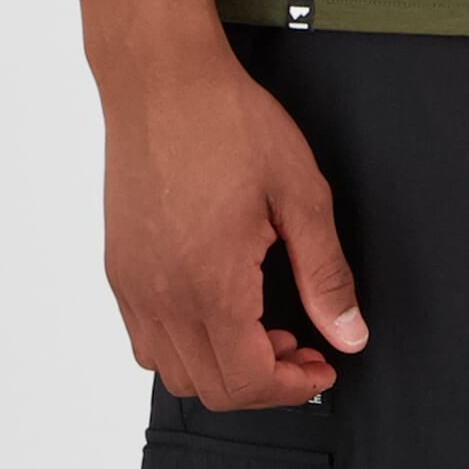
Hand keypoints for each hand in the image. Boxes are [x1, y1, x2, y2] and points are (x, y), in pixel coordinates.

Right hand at [99, 42, 367, 409]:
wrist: (161, 79)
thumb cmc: (227, 121)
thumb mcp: (299, 192)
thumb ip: (325, 273)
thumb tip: (349, 333)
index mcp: (211, 285)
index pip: (248, 382)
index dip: (293, 388)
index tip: (322, 366)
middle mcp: (163, 298)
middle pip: (211, 389)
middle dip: (265, 382)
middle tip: (302, 344)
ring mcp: (133, 286)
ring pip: (174, 372)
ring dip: (222, 367)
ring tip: (261, 324)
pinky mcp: (119, 268)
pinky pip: (145, 340)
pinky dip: (185, 346)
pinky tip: (217, 305)